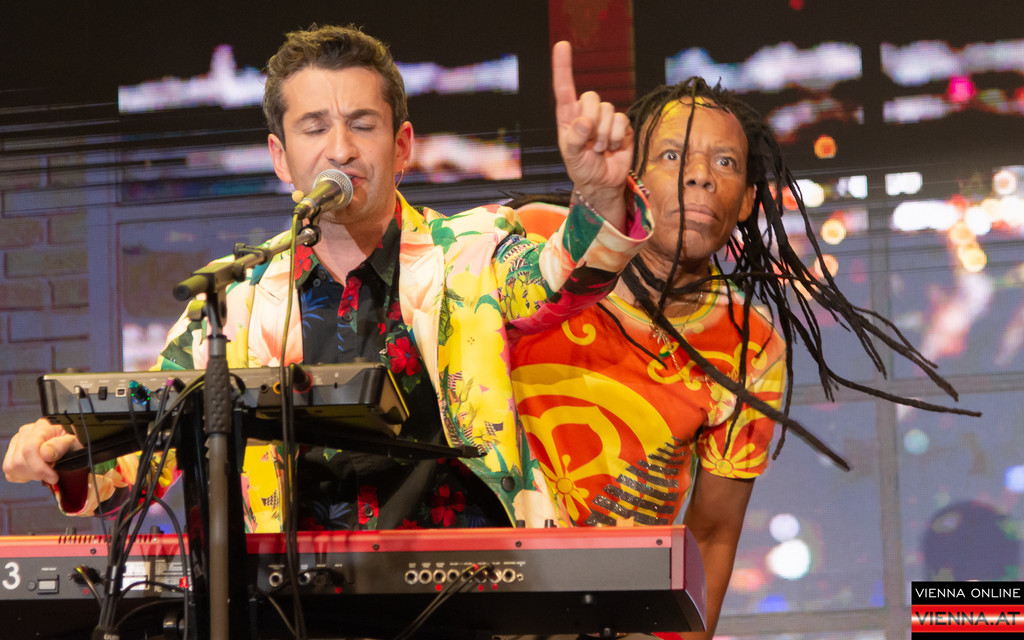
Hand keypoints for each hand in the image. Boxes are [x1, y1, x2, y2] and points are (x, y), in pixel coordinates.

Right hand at [3, 418, 81, 484]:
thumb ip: (61, 446)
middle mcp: (26, 432)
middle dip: (37, 472)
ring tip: (45, 471)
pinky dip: (23, 476)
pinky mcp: (12, 453)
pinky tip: (36, 471)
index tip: (53, 477)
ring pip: (11, 467)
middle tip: (51, 472)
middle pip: (19, 461)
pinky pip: (10, 472)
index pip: (30, 449)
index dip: (40, 468)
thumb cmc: (75, 443)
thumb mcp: (75, 443)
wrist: (72, 445)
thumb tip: (45, 453)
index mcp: (42, 427)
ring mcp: (17, 443)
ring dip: (30, 475)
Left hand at [552, 40, 632, 226]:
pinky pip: (622, 120)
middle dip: (592, 122)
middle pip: (591, 97)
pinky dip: (617, 137)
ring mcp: (605, 118)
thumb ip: (573, 139)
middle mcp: (586, 113)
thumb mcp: (571, 158)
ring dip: (604, 135)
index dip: (563, 67)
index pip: (564, 88)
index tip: (562, 45)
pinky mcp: (622, 125)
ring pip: (608, 110)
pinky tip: (613, 147)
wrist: (603, 184)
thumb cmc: (582, 169)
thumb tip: (584, 121)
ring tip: (600, 149)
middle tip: (590, 143)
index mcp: (568, 117)